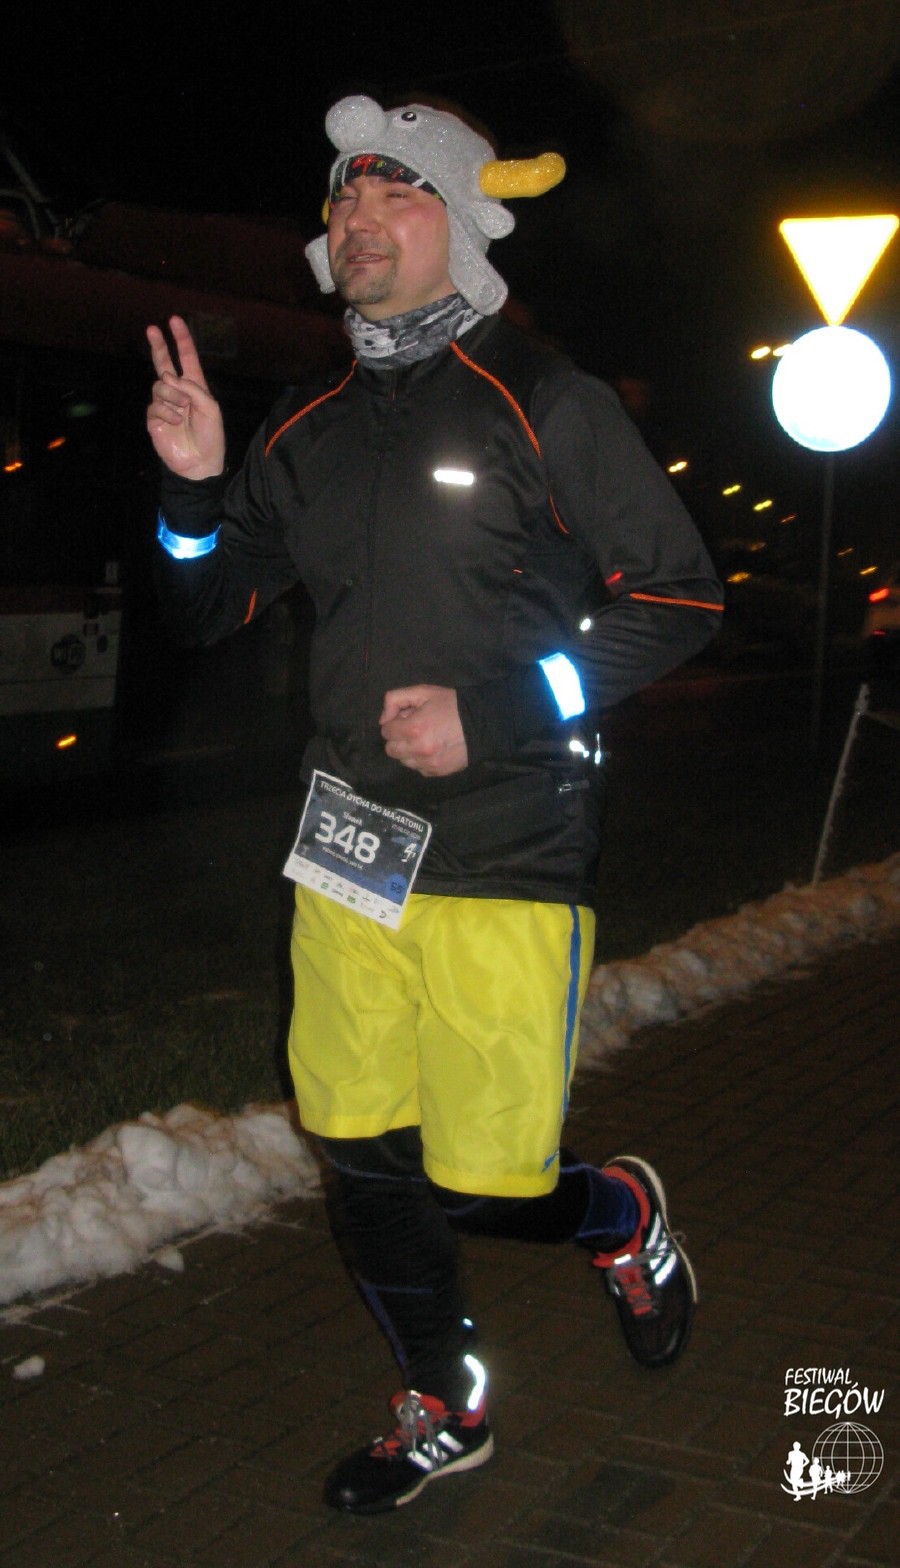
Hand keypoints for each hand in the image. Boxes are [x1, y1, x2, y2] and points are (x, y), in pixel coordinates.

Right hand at [146, 315, 225, 478]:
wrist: (199, 464)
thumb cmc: (211, 437)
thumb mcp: (210, 409)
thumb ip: (193, 389)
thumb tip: (169, 376)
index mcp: (194, 386)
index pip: (186, 358)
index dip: (181, 340)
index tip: (175, 320)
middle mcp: (178, 392)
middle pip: (163, 363)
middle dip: (159, 345)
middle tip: (152, 328)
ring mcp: (164, 404)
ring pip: (160, 385)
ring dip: (172, 396)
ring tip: (183, 411)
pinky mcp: (154, 418)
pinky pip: (155, 405)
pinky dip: (167, 412)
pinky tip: (176, 423)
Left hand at [380, 686, 467, 775]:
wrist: (482, 724)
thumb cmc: (452, 705)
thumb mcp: (424, 692)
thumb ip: (395, 699)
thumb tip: (383, 719)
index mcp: (413, 728)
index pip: (386, 732)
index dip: (395, 723)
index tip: (406, 718)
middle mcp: (417, 749)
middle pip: (391, 749)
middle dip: (398, 738)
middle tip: (413, 729)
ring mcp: (427, 764)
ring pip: (403, 761)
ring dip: (408, 751)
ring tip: (424, 739)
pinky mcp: (437, 772)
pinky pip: (418, 769)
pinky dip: (421, 760)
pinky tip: (433, 749)